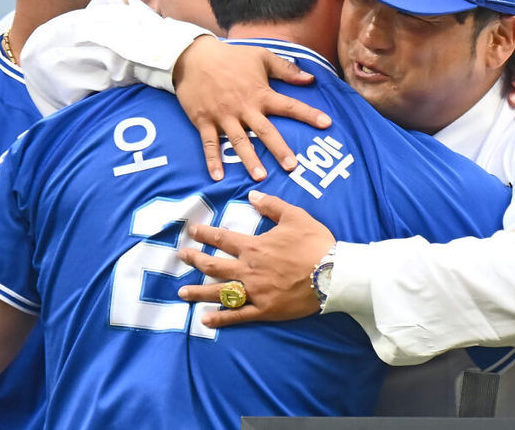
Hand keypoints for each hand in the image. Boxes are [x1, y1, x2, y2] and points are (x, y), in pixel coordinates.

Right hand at [173, 36, 331, 180]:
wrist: (194, 57)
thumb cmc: (231, 57)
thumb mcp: (262, 56)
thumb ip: (286, 69)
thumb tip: (311, 79)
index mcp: (260, 93)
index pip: (289, 105)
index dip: (308, 114)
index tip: (326, 124)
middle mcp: (244, 108)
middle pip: (265, 131)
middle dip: (279, 149)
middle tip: (292, 167)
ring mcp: (223, 116)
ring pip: (239, 141)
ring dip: (249, 160)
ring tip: (260, 177)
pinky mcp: (204, 121)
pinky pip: (209, 144)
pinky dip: (212, 161)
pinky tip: (218, 177)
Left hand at [177, 191, 334, 326]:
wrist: (333, 274)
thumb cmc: (315, 244)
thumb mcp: (295, 216)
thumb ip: (271, 205)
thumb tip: (252, 194)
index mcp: (254, 246)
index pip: (222, 238)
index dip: (205, 234)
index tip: (191, 231)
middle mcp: (248, 269)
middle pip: (214, 265)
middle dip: (195, 260)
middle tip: (181, 257)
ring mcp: (255, 291)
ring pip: (220, 292)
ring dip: (198, 292)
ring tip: (182, 293)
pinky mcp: (265, 310)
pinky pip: (238, 315)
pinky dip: (220, 318)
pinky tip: (205, 320)